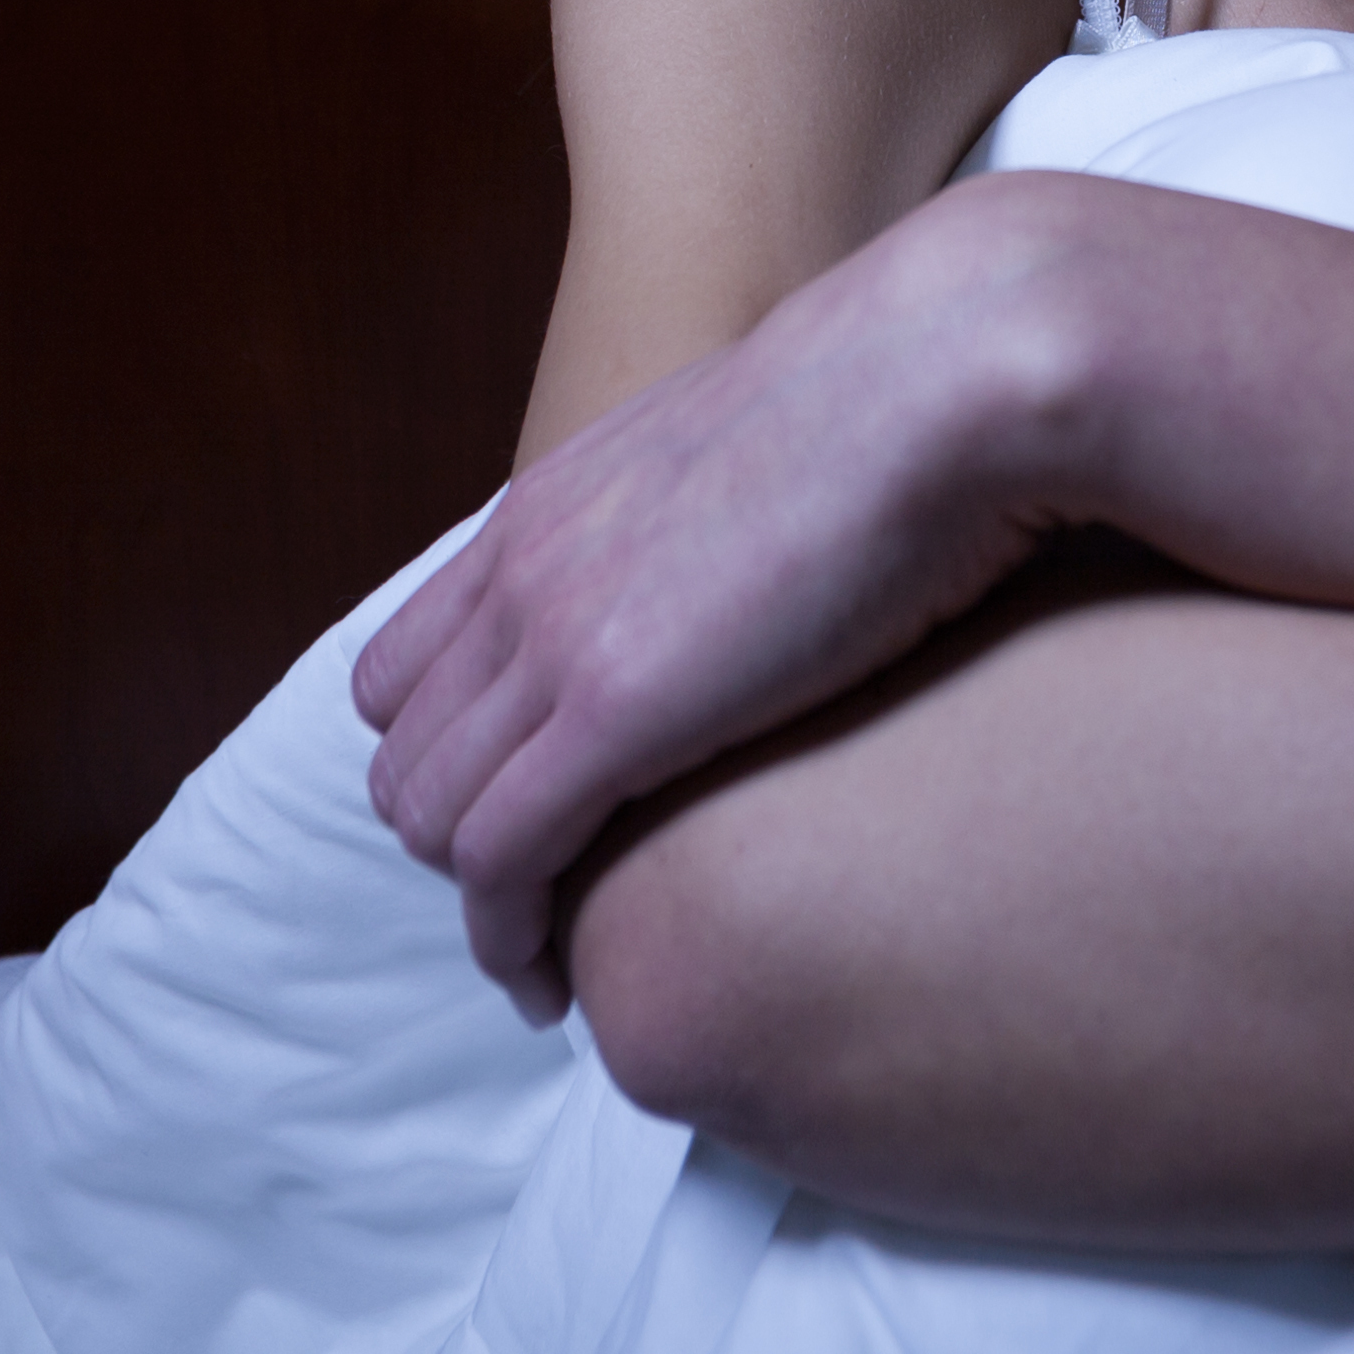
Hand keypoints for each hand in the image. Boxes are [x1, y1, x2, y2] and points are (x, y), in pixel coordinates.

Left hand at [355, 185, 1092, 1016]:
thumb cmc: (909, 408)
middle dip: (458, 846)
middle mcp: (522, 570)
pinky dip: (509, 937)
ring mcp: (557, 636)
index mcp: (549, 511)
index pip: (411, 670)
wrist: (948, 370)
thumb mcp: (760, 454)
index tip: (532, 828)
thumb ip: (712, 515)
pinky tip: (558, 983)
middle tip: (547, 915)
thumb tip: (768, 560)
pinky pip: (497, 858)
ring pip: (430, 815)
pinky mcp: (616, 710)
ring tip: (551, 965)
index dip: (455, 762)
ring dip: (480, 906)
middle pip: (405, 750)